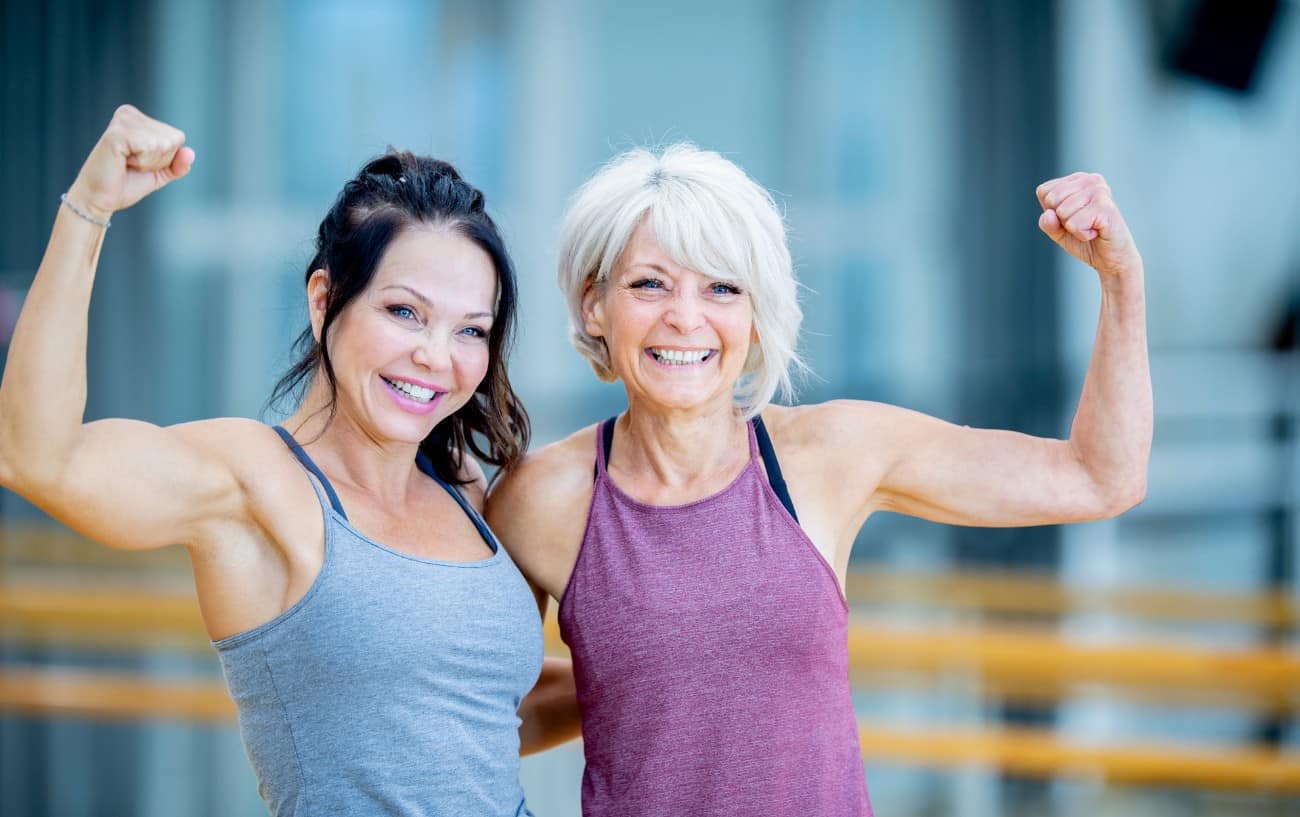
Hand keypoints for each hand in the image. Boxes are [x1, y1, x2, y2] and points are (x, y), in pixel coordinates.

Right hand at [65, 105, 193, 221]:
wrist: (100, 200)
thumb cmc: (126, 184)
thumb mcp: (160, 174)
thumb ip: (178, 164)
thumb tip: (191, 153)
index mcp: (139, 119)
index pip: (177, 137)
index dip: (165, 159)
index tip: (141, 163)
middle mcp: (130, 114)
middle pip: (172, 139)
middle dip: (158, 161)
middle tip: (132, 166)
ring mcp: (122, 121)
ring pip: (163, 144)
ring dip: (148, 162)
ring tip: (126, 164)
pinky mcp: (116, 133)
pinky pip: (149, 147)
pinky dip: (142, 162)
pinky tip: (122, 162)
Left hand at [1036, 172, 1140, 279]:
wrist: (1112, 258)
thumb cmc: (1085, 241)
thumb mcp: (1058, 231)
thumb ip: (1047, 223)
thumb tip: (1049, 214)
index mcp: (1077, 179)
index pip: (1044, 191)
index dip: (1051, 212)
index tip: (1072, 217)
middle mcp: (1090, 180)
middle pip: (1051, 200)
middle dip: (1062, 220)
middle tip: (1082, 224)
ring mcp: (1100, 191)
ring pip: (1062, 212)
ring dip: (1073, 228)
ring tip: (1090, 227)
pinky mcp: (1105, 207)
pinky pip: (1074, 224)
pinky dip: (1081, 235)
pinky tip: (1096, 232)